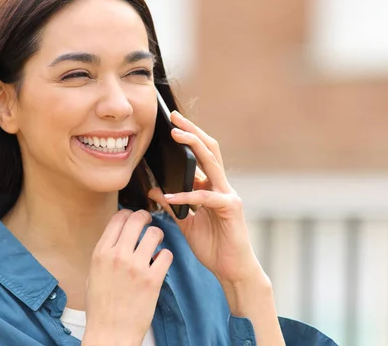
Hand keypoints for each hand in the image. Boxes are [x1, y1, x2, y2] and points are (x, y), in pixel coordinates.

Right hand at [82, 209, 171, 345]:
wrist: (110, 332)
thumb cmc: (101, 306)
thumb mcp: (93, 273)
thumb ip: (106, 252)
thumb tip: (118, 235)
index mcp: (101, 253)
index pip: (118, 218)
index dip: (128, 214)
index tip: (133, 217)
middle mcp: (118, 256)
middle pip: (137, 219)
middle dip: (145, 217)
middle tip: (149, 222)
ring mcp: (137, 267)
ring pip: (154, 233)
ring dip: (157, 236)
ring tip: (155, 243)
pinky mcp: (153, 279)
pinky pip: (166, 254)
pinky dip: (165, 256)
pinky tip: (160, 263)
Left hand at [148, 111, 263, 285]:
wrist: (232, 269)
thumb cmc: (213, 246)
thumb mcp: (187, 223)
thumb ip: (175, 206)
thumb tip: (155, 191)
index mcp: (213, 187)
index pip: (201, 155)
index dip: (188, 138)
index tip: (171, 124)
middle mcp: (223, 186)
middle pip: (209, 150)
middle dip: (192, 131)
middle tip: (173, 118)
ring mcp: (229, 195)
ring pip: (212, 163)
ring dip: (193, 147)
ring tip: (176, 136)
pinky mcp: (231, 209)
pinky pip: (206, 197)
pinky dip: (187, 195)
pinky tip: (169, 195)